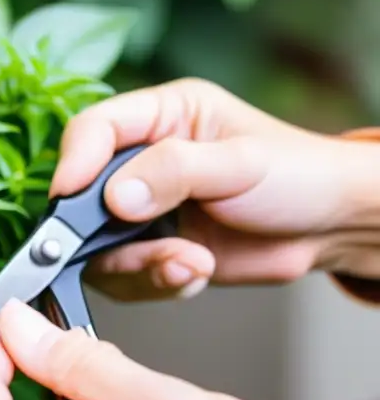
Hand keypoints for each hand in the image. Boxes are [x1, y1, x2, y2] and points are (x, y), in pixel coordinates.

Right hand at [51, 78, 379, 300]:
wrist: (331, 228)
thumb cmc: (298, 175)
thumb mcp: (239, 162)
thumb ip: (173, 171)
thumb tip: (116, 197)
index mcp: (159, 117)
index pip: (93, 130)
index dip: (74, 161)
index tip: (69, 196)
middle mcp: (141, 162)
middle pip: (82, 197)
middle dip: (100, 232)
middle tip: (129, 250)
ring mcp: (143, 210)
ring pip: (98, 247)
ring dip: (138, 265)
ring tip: (188, 263)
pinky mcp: (152, 250)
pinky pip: (126, 277)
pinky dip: (157, 282)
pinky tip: (196, 270)